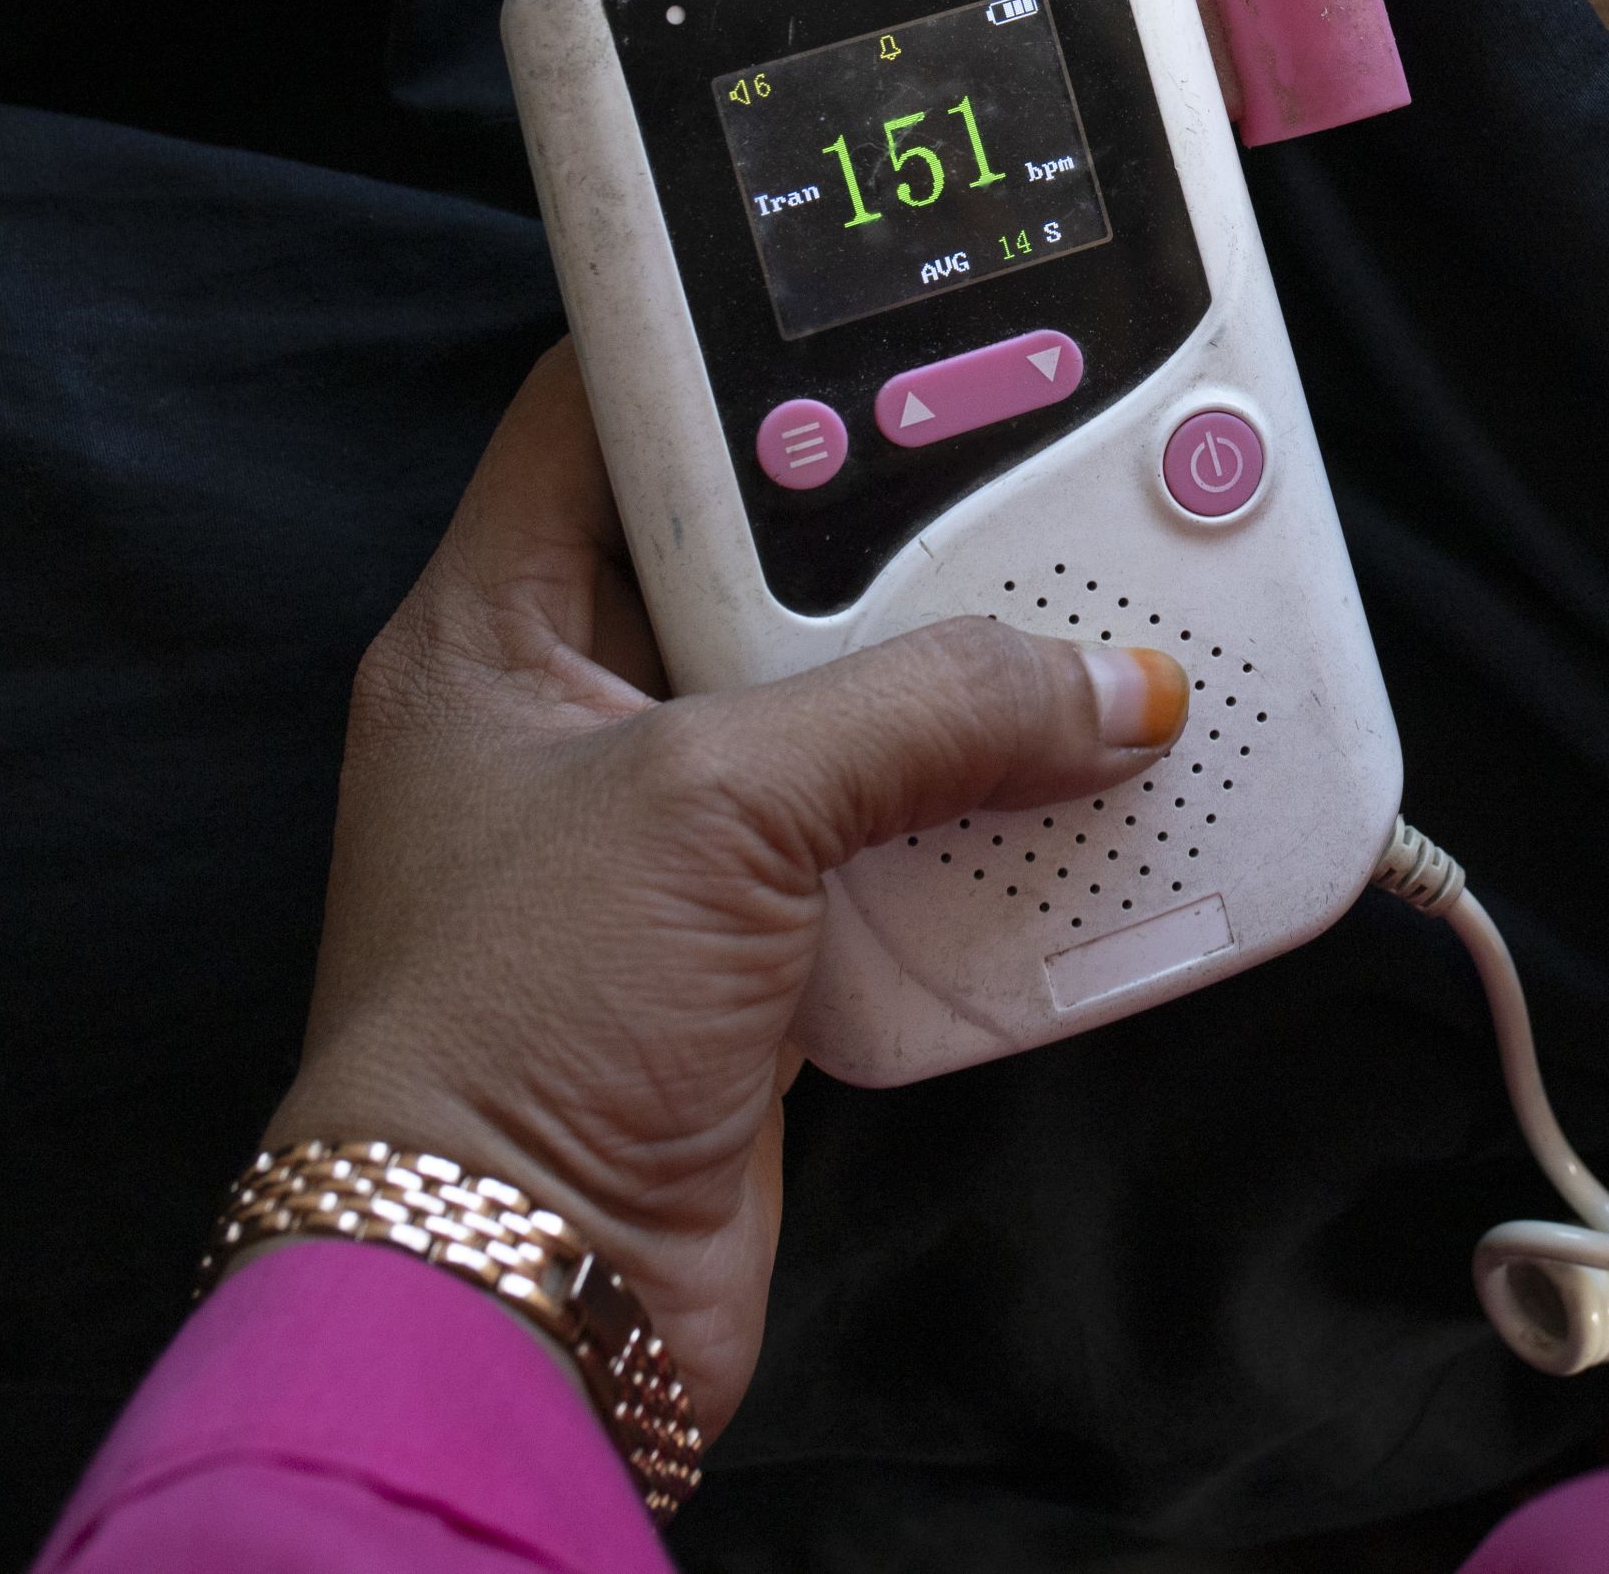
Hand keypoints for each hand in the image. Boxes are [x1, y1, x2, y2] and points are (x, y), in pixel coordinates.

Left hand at [264, 345, 1187, 1434]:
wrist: (524, 1300)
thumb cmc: (526, 1021)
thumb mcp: (716, 804)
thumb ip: (925, 710)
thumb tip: (1113, 684)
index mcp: (496, 629)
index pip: (606, 414)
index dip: (729, 349)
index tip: (875, 309)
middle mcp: (573, 713)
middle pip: (759, 556)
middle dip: (897, 522)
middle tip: (1032, 454)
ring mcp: (666, 838)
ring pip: (840, 700)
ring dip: (960, 678)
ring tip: (1086, 608)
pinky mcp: (751, 947)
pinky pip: (888, 836)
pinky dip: (976, 810)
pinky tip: (1073, 772)